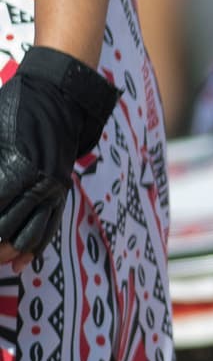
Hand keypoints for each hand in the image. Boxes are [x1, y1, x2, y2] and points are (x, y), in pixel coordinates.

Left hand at [0, 48, 118, 268]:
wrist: (59, 95)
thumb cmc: (17, 108)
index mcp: (16, 170)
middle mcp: (36, 186)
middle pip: (4, 232)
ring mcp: (51, 191)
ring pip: (27, 237)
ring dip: (6, 252)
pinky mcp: (59, 192)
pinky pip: (48, 229)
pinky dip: (32, 250)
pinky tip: (18, 265)